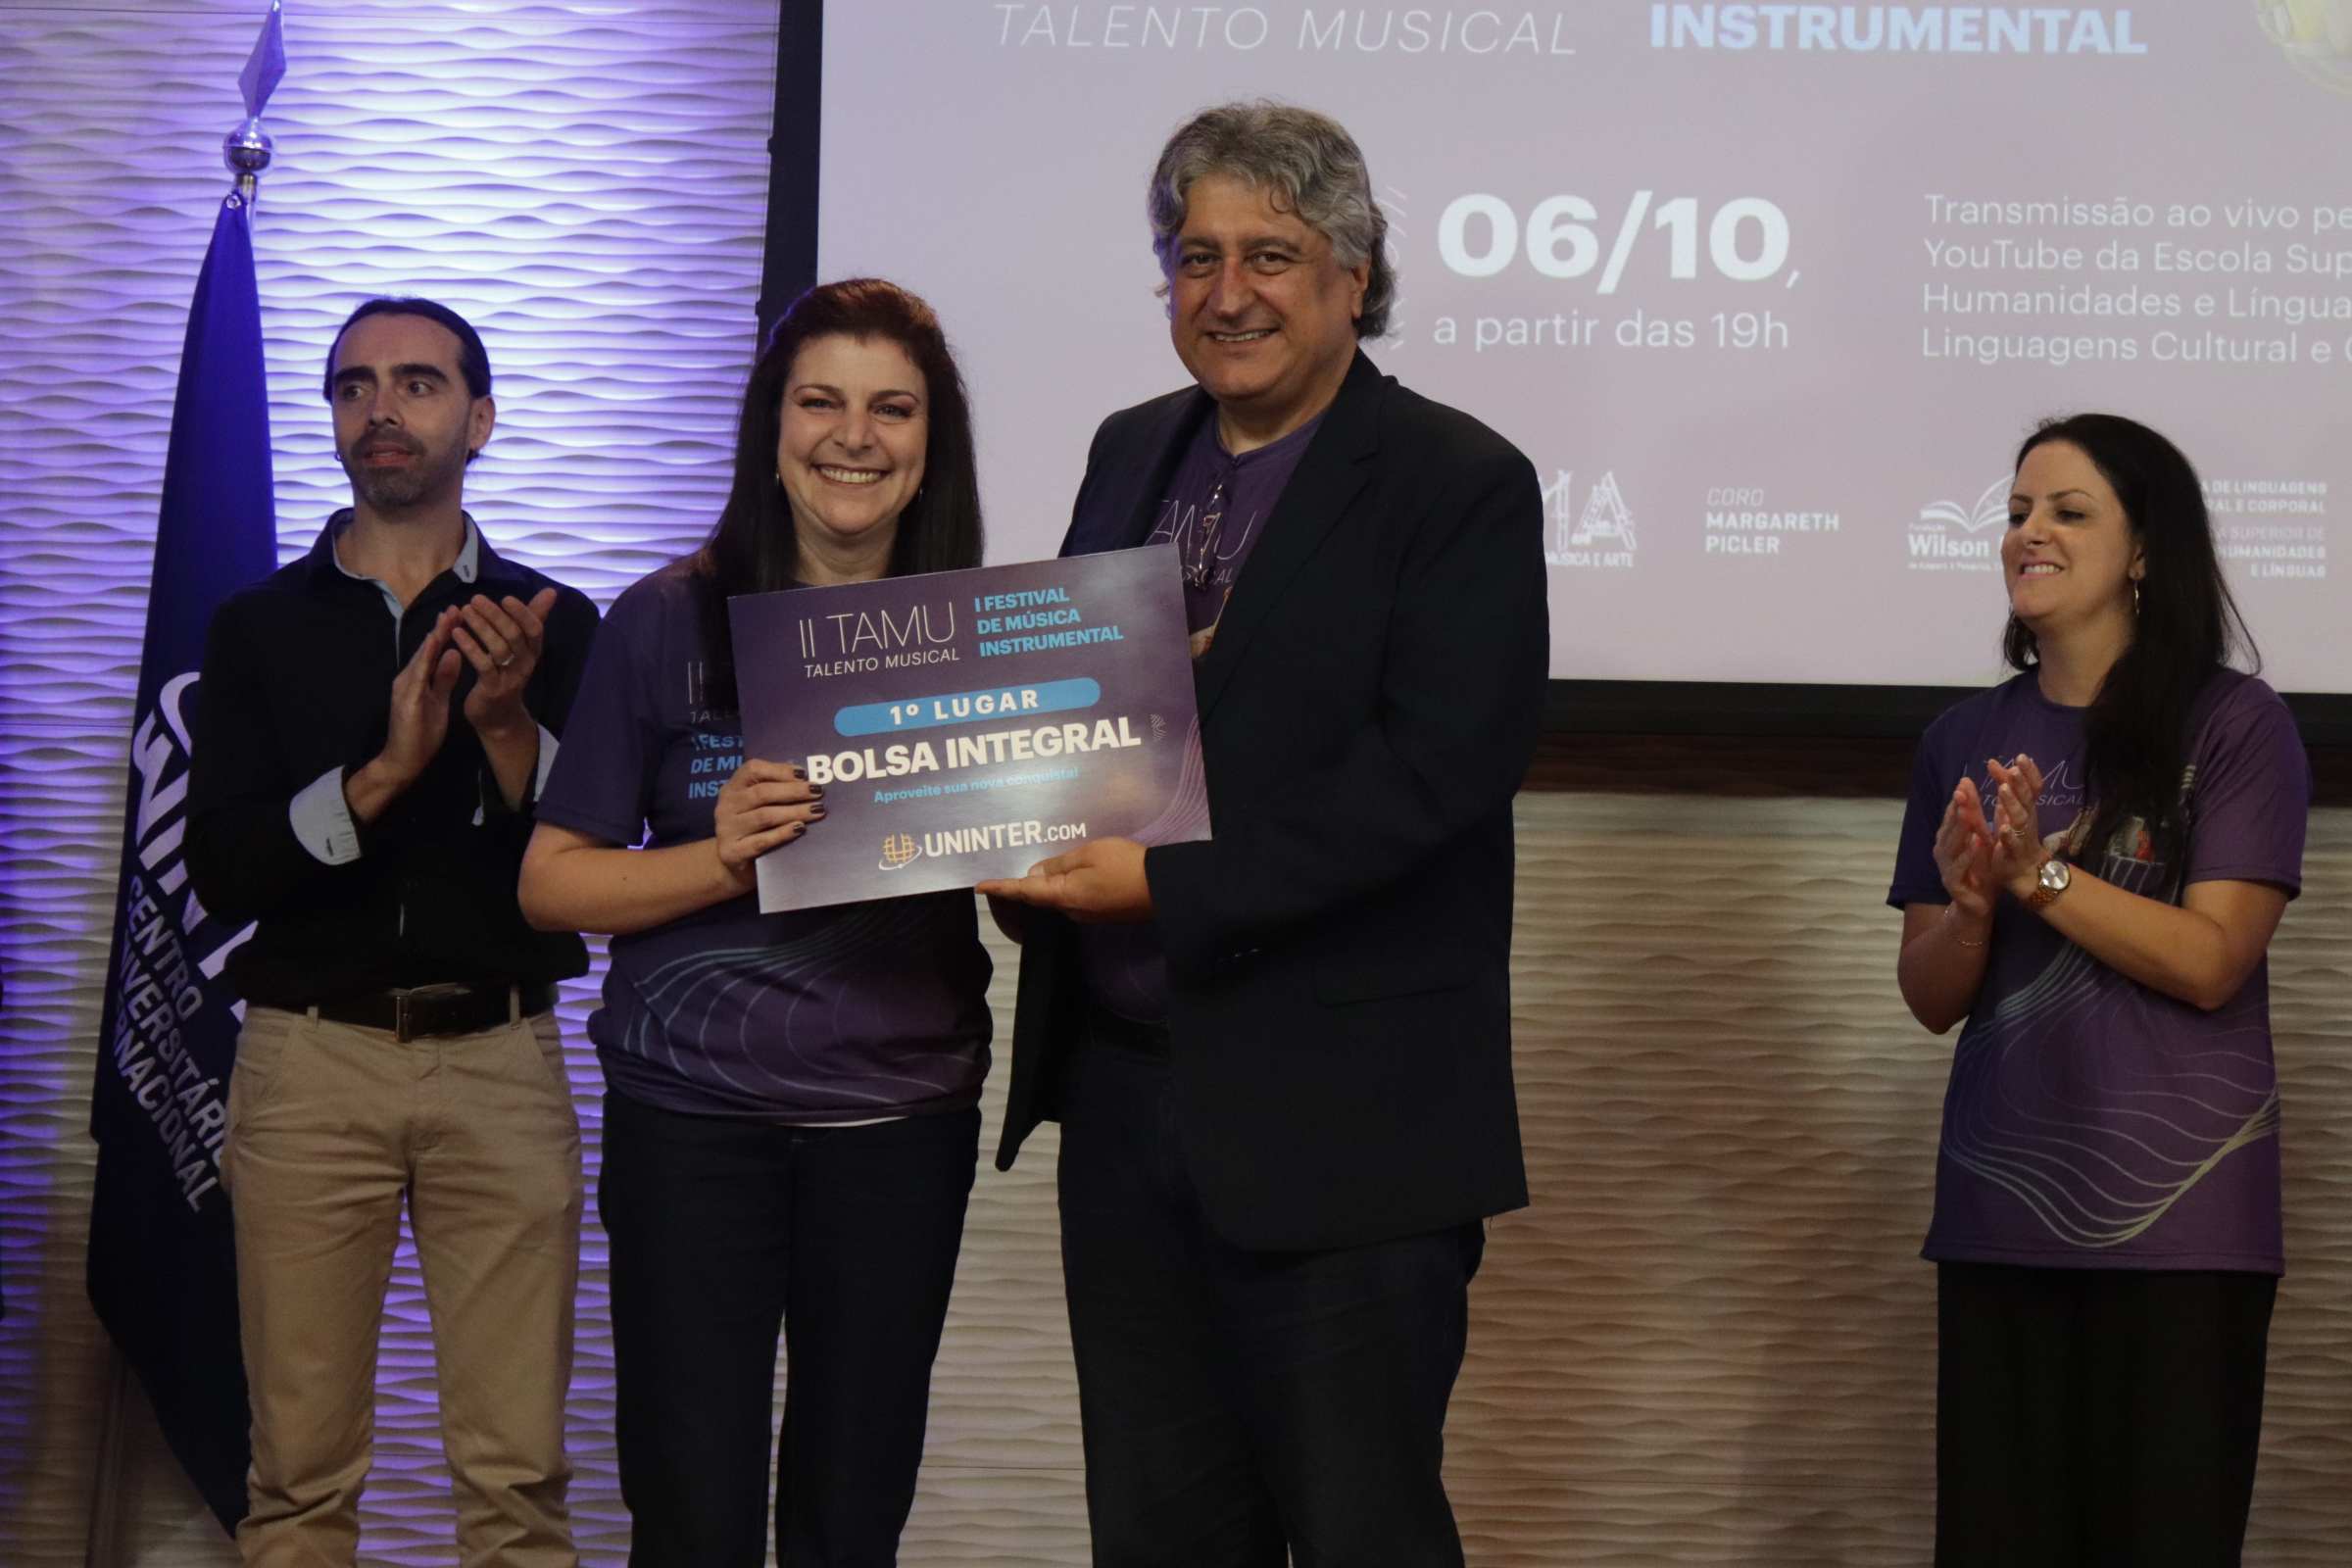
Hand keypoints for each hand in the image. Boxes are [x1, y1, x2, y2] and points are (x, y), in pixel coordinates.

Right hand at [345, 610, 462, 822]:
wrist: (404, 759)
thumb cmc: (421, 732)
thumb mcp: (439, 699)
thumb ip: (444, 677)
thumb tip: (455, 654)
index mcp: (419, 678)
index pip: (434, 650)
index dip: (447, 632)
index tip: (461, 613)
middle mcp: (409, 677)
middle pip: (428, 648)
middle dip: (442, 627)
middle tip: (456, 606)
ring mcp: (406, 687)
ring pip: (422, 657)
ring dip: (434, 637)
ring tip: (447, 619)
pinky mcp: (406, 700)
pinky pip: (418, 676)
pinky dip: (426, 660)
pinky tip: (434, 647)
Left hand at [455, 587, 558, 738]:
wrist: (498, 716)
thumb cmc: (507, 673)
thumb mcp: (522, 645)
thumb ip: (533, 617)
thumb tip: (551, 591)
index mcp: (533, 651)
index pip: (535, 628)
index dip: (522, 613)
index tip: (505, 598)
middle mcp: (525, 664)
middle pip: (514, 635)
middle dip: (494, 615)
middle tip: (474, 599)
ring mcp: (510, 677)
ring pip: (498, 648)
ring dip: (480, 627)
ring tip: (464, 611)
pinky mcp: (493, 689)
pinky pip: (483, 665)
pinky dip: (469, 646)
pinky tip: (456, 633)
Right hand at [713, 759, 824, 886]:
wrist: (733, 864)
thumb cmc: (753, 828)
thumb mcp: (757, 805)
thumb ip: (775, 791)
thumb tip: (808, 782)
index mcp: (733, 788)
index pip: (753, 769)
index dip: (779, 770)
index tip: (804, 774)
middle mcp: (726, 806)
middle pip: (762, 792)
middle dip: (794, 791)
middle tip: (818, 792)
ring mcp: (727, 830)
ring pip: (764, 816)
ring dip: (794, 812)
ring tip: (817, 810)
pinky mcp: (732, 852)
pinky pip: (761, 841)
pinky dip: (782, 834)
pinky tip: (800, 829)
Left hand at [977, 837, 1153, 922]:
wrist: (1163, 889)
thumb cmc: (1126, 866)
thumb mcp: (1090, 853)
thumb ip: (1059, 863)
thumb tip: (1035, 873)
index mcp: (1064, 895)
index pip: (1024, 891)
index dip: (1000, 888)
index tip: (979, 886)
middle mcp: (1070, 910)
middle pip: (1039, 897)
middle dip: (1021, 885)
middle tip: (1004, 870)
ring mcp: (1086, 914)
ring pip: (1056, 897)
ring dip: (1044, 884)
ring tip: (1035, 864)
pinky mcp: (1099, 912)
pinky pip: (1073, 897)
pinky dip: (1063, 885)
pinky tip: (1067, 871)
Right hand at [1932, 777, 1996, 924]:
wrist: (1979, 904)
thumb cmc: (1981, 870)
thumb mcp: (1983, 839)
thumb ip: (1978, 816)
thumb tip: (1972, 787)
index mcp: (1950, 839)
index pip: (1952, 816)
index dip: (1958, 800)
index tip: (1964, 782)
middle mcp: (1943, 851)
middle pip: (1949, 827)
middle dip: (1956, 810)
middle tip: (1962, 793)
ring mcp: (1946, 867)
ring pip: (1950, 845)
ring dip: (1959, 829)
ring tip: (1967, 813)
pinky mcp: (1952, 883)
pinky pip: (1959, 866)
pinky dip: (1967, 854)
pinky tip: (1976, 842)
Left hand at [1983, 752, 2049, 897]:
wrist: (2024, 870)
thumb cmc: (2015, 834)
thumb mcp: (2008, 808)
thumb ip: (2004, 786)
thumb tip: (1996, 762)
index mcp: (2026, 807)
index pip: (2032, 786)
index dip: (2029, 772)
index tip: (2021, 756)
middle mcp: (2027, 819)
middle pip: (2027, 798)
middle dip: (2021, 783)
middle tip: (2014, 768)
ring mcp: (2021, 835)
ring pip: (2019, 818)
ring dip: (2011, 803)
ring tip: (2002, 789)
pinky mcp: (2013, 852)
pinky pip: (2011, 844)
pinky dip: (2007, 836)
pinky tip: (2002, 829)